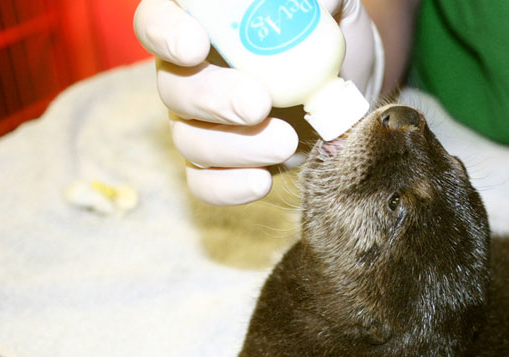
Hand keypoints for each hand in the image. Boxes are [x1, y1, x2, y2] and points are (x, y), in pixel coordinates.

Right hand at [134, 0, 382, 204]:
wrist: (352, 84)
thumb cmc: (330, 30)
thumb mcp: (333, 5)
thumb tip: (316, 3)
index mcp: (200, 23)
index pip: (156, 22)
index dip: (165, 33)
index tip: (196, 44)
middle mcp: (189, 73)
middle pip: (173, 88)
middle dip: (212, 99)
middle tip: (257, 104)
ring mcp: (202, 123)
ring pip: (189, 141)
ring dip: (233, 147)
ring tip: (285, 143)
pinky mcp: (224, 165)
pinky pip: (205, 184)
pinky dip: (229, 187)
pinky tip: (263, 181)